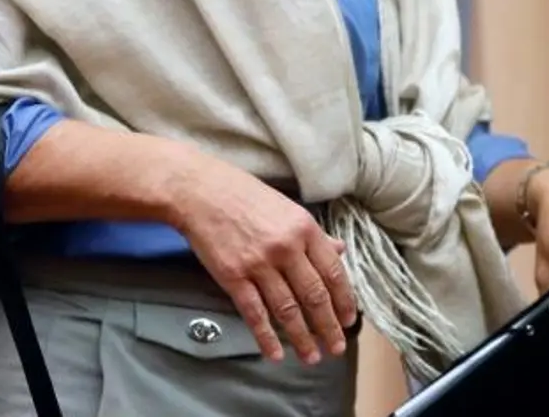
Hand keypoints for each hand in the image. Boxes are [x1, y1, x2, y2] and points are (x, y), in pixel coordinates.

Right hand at [165, 154, 358, 365]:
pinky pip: (254, 313)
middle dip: (327, 326)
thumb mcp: (288, 209)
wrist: (200, 192)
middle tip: (335, 348)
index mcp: (305, 229)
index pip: (333, 272)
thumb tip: (340, 251)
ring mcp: (258, 264)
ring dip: (301, 337)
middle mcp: (286, 248)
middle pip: (314, 295)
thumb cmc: (246, 197)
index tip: (348, 320)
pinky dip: (266, 336)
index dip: (343, 300)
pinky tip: (276, 353)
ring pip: (287, 309)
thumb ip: (315, 235)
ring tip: (311, 356)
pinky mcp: (232, 277)